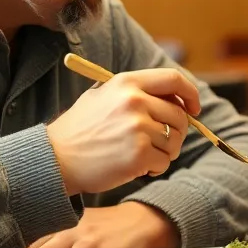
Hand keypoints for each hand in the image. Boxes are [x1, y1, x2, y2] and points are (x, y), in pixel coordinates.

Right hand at [47, 68, 199, 195]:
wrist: (55, 160)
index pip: (173, 80)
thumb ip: (135, 93)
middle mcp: (135, 101)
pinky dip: (155, 168)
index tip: (193, 108)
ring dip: (164, 152)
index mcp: (127, 83)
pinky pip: (164, 162)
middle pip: (179, 116)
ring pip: (174, 141)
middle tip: (162, 143)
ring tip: (141, 155)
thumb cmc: (79, 130)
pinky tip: (136, 167)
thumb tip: (174, 99)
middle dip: (177, 132)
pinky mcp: (138, 154)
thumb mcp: (101, 97)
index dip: (190, 94)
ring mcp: (138, 128)